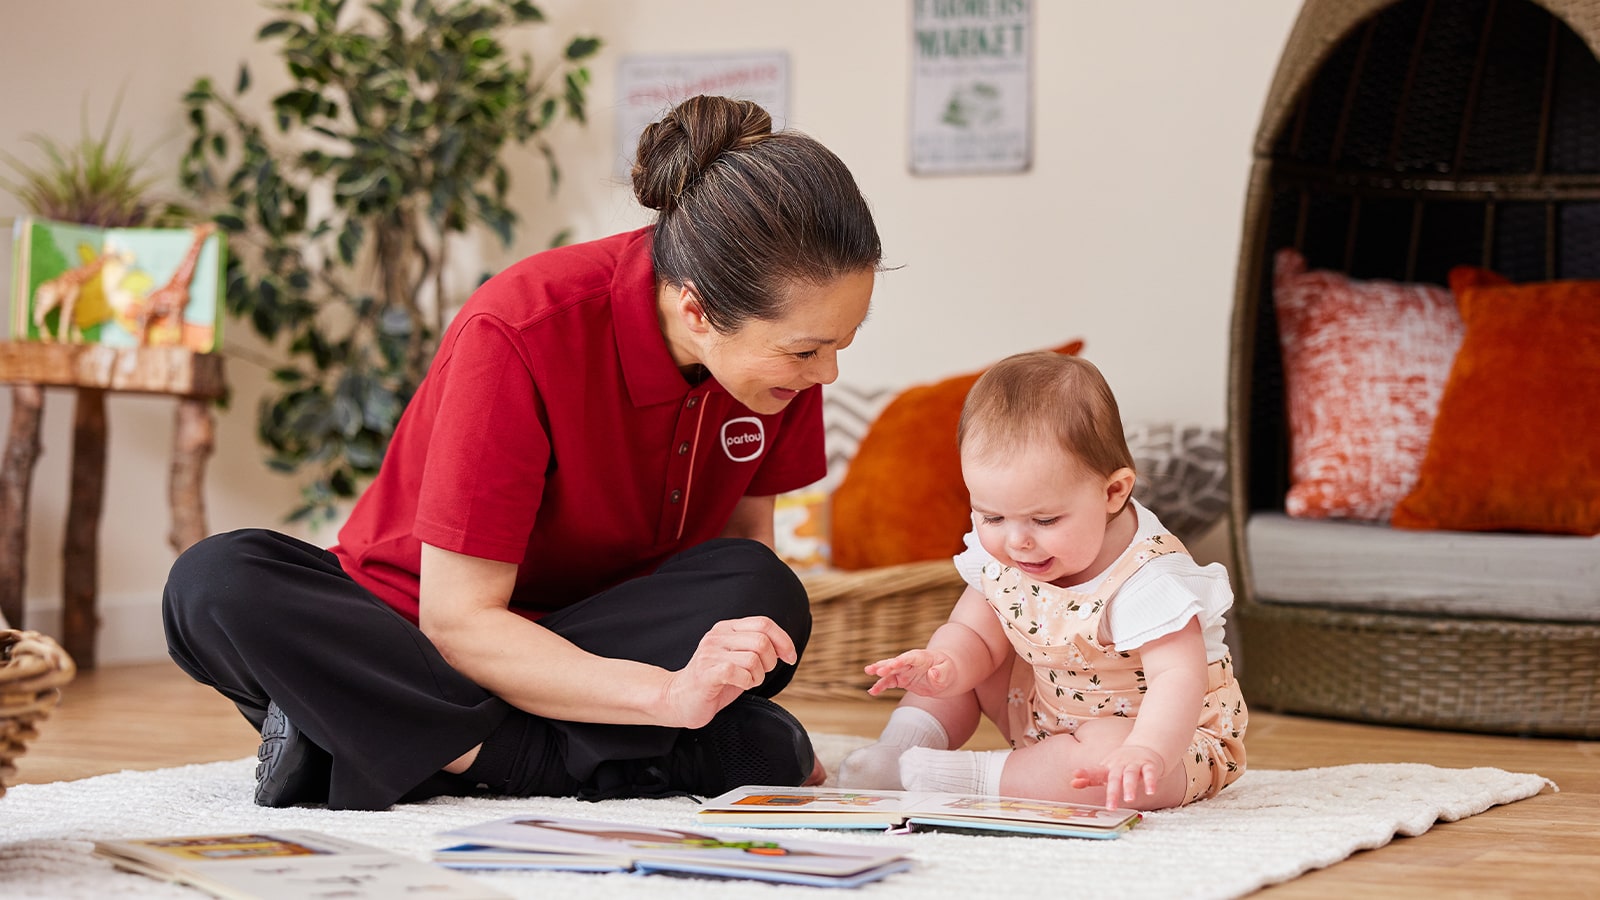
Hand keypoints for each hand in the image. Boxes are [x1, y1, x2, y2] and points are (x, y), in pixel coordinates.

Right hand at [662, 616, 796, 728]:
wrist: (679, 699)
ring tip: (747, 681)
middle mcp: (717, 636)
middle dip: (771, 662)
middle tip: (760, 674)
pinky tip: (739, 685)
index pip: (764, 623)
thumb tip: (786, 648)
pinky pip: (737, 672)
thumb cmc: (713, 681)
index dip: (784, 640)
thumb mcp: (738, 659)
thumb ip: (757, 648)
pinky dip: (746, 682)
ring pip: (753, 658)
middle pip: (762, 641)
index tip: (790, 657)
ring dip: (758, 676)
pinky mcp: (706, 672)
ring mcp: (710, 653)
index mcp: (727, 628)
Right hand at [863, 649, 955, 696]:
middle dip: (886, 666)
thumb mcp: (948, 671)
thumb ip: (941, 673)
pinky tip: (872, 691)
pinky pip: (889, 682)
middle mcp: (910, 662)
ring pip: (889, 671)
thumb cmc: (947, 669)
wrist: (944, 673)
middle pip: (896, 662)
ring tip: (867, 672)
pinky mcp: (902, 679)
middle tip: (875, 670)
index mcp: (921, 657)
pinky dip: (881, 686)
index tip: (892, 664)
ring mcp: (904, 671)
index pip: (909, 658)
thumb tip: (933, 673)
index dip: (901, 661)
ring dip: (879, 672)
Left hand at [1070, 743, 1164, 809]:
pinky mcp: (1149, 766)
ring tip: (1128, 800)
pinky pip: (1149, 773)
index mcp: (1108, 767)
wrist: (1145, 747)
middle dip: (1112, 792)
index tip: (1075, 776)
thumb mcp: (1106, 770)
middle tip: (1110, 807)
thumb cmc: (1121, 763)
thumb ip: (1090, 778)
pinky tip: (1150, 792)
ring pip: (1131, 775)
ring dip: (1130, 787)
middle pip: (1115, 777)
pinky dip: (1150, 782)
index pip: (1096, 771)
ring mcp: (1135, 764)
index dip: (1086, 774)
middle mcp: (1120, 765)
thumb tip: (1072, 783)